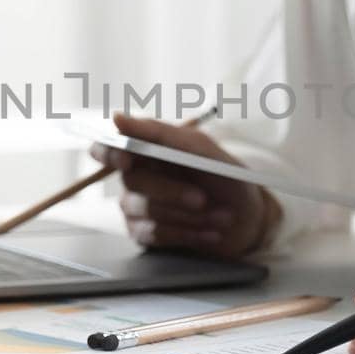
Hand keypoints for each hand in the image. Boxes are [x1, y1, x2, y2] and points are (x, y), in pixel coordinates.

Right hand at [90, 114, 279, 258]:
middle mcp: (137, 176)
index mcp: (147, 150)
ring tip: (221, 215)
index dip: (109, 153)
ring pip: (146, 210)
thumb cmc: (225, 177)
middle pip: (132, 181)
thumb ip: (161, 133)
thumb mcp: (202, 149)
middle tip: (202, 199)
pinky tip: (211, 231)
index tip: (126, 161)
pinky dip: (188, 232)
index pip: (107, 147)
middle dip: (172, 192)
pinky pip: (155, 234)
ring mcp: (137, 207)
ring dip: (188, 215)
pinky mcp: (144, 234)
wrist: (248, 219)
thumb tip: (117, 119)